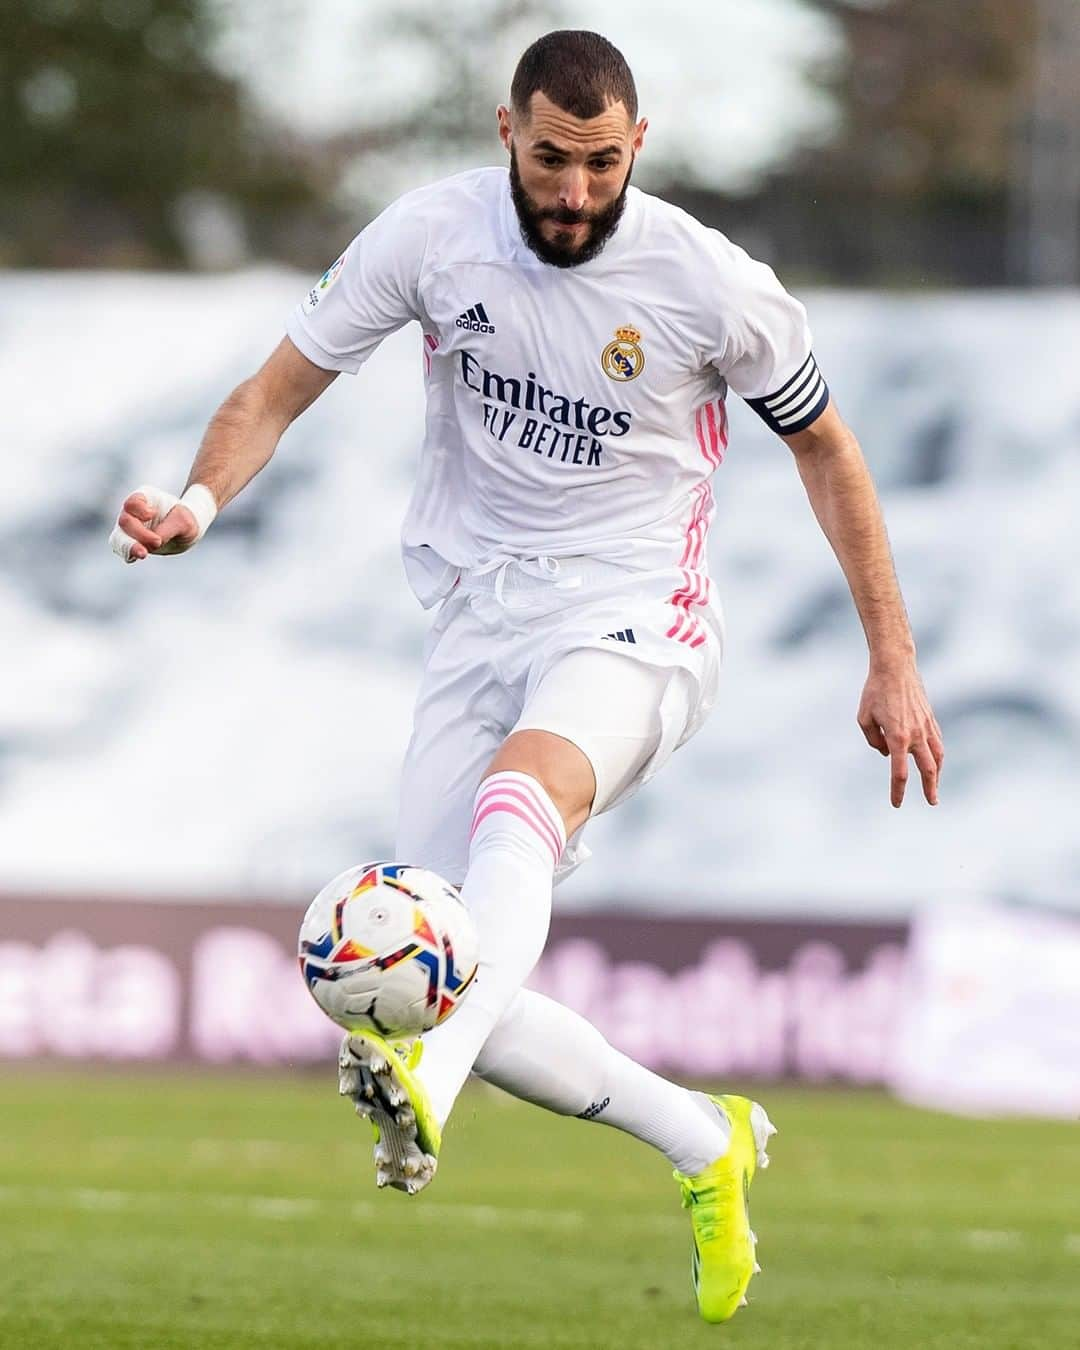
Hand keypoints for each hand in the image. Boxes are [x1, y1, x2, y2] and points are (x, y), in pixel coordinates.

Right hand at [109, 485, 199, 563]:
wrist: (186, 531)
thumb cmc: (185, 520)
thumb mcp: (183, 521)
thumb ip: (168, 529)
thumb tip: (153, 542)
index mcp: (143, 499)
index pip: (131, 504)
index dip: (139, 511)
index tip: (153, 514)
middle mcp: (132, 513)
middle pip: (124, 522)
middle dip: (140, 533)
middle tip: (158, 541)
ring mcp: (129, 529)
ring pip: (119, 537)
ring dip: (129, 547)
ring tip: (143, 554)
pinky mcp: (131, 543)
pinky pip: (123, 549)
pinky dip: (129, 553)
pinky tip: (138, 556)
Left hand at [857, 658, 943, 807]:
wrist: (896, 667)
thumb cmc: (875, 691)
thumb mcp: (864, 718)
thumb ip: (873, 740)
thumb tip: (887, 753)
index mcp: (898, 737)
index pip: (899, 773)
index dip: (898, 791)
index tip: (897, 804)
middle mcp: (916, 735)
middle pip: (928, 769)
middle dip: (930, 788)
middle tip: (933, 802)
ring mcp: (926, 726)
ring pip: (938, 756)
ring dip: (938, 774)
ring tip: (935, 786)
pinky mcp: (930, 718)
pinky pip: (937, 742)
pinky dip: (937, 756)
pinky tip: (934, 761)